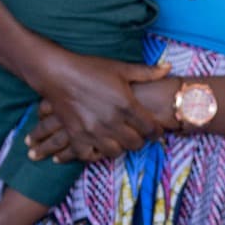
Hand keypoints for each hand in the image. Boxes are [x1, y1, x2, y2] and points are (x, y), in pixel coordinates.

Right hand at [23, 57, 167, 162]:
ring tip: (119, 141)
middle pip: (135, 143)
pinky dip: (94, 154)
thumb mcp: (120, 68)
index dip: (156, 131)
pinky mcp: (76, 135)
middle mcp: (112, 121)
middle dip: (139, 140)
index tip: (154, 130)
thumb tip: (168, 68)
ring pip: (115, 152)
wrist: (56, 72)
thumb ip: (146, 72)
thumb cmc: (90, 68)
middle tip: (137, 135)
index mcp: (126, 105)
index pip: (151, 129)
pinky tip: (98, 147)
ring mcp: (93, 131)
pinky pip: (88, 156)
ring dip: (119, 148)